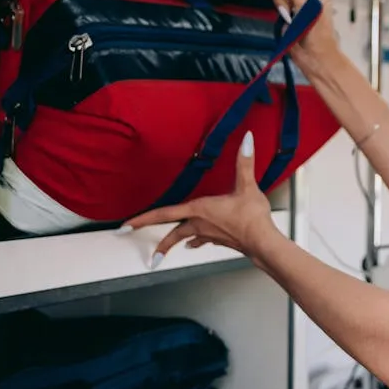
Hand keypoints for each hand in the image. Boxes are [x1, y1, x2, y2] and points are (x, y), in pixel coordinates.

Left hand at [119, 131, 279, 268]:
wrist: (262, 242)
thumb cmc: (251, 217)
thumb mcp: (247, 186)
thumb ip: (244, 162)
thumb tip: (247, 140)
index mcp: (200, 210)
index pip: (165, 214)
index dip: (143, 219)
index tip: (126, 226)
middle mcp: (200, 224)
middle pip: (173, 232)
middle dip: (158, 240)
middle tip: (144, 248)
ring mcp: (209, 235)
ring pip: (185, 238)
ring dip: (174, 243)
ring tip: (166, 249)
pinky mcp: (221, 241)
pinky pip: (202, 241)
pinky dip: (196, 242)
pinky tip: (195, 245)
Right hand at [266, 0, 338, 61]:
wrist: (315, 58)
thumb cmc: (317, 33)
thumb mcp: (307, 4)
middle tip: (289, 6)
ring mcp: (298, 1)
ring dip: (281, 3)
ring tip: (289, 16)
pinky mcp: (289, 11)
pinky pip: (278, 2)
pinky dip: (279, 9)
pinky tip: (286, 18)